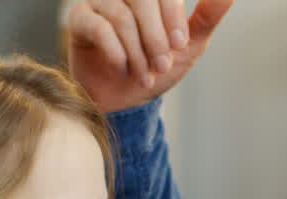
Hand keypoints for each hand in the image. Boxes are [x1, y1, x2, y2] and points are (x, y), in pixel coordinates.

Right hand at [67, 0, 234, 112]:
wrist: (126, 100)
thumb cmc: (157, 69)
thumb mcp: (188, 46)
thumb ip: (207, 17)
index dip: (173, 18)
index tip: (179, 45)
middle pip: (142, 0)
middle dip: (156, 38)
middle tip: (163, 65)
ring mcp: (100, 2)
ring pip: (122, 17)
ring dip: (137, 52)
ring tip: (144, 75)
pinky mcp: (80, 19)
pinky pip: (99, 27)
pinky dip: (116, 53)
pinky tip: (122, 69)